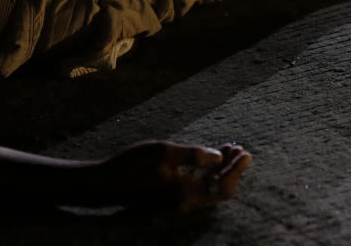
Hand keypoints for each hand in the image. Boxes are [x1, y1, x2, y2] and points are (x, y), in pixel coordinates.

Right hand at [98, 140, 251, 210]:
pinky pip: (197, 186)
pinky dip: (206, 172)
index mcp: (186, 194)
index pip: (224, 187)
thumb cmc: (132, 165)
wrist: (104, 183)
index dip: (237, 170)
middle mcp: (184, 203)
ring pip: (208, 188)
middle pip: (219, 189)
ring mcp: (177, 202)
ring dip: (220, 168)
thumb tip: (220, 157)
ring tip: (228, 148)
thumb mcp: (165, 152)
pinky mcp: (170, 197)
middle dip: (231, 168)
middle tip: (238, 147)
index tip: (246, 152)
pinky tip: (206, 156)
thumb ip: (194, 155)